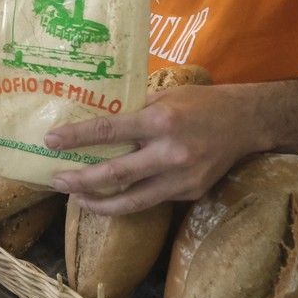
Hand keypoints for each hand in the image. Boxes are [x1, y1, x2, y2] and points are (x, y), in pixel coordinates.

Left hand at [45, 84, 256, 214]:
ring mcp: (182, 178)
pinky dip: (128, 200)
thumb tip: (95, 117)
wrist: (247, 123)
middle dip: (81, 180)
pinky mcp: (190, 193)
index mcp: (160, 121)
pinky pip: (152, 200)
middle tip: (58, 180)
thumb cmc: (200, 103)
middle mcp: (170, 152)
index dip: (76, 138)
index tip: (51, 141)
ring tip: (78, 199)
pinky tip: (111, 197)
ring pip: (132, 201)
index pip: (109, 130)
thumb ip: (133, 110)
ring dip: (100, 203)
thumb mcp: (165, 95)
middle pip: (115, 174)